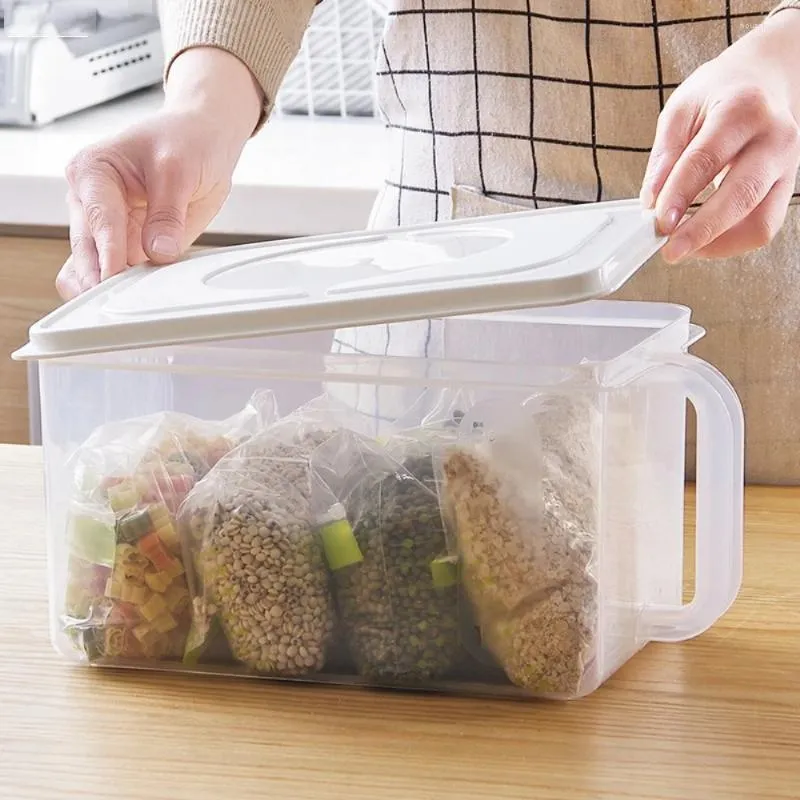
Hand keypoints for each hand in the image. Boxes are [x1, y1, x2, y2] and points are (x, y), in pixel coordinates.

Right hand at [56, 47, 263, 299]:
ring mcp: (107, 229)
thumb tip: (158, 252)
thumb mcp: (180, 170)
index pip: (98, 219)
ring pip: (92, 269)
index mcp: (91, 172)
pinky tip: (133, 302)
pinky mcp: (127, 247)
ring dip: (108, 289)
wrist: (203, 140)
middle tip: (118, 304)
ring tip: (126, 306)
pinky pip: (115, 275)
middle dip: (100, 279)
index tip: (114, 278)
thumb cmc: (186, 142)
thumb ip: (167, 213)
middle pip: (86, 251)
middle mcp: (90, 202)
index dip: (108, 252)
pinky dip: (121, 291)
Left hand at [640, 10, 799, 262]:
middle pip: (741, 196)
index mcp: (743, 110)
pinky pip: (762, 227)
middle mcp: (774, 139)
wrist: (764, 81)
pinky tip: (703, 240)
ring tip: (683, 247)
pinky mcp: (786, 188)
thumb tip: (652, 200)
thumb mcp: (681, 108)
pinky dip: (729, 242)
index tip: (658, 222)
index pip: (706, 159)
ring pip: (760, 222)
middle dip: (702, 231)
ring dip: (718, 244)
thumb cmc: (719, 96)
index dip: (679, 195)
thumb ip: (665, 153)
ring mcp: (786, 167)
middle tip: (670, 250)